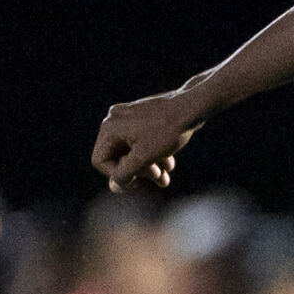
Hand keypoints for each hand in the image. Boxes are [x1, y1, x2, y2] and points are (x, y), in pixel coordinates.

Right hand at [91, 86, 205, 192]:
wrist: (192, 107)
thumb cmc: (167, 131)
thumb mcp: (144, 157)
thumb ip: (125, 173)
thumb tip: (114, 186)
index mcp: (110, 128)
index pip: (100, 161)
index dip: (117, 176)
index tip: (137, 183)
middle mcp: (115, 120)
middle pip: (118, 157)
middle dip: (138, 173)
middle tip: (157, 178)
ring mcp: (129, 118)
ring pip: (132, 152)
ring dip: (148, 168)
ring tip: (165, 177)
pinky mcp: (143, 119)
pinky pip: (141, 143)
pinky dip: (153, 156)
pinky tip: (169, 164)